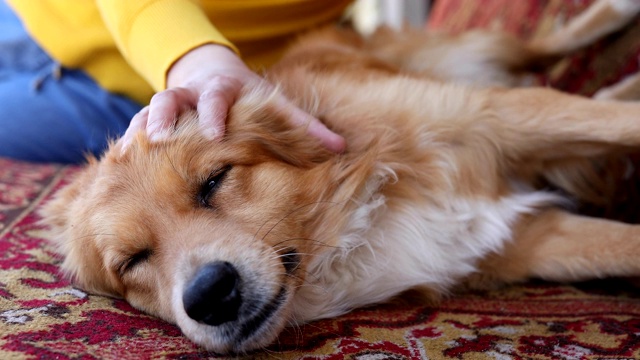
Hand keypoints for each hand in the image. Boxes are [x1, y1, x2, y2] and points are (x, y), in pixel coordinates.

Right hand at [121, 44, 345, 151]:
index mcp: (224, 90)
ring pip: (149, 109)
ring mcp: (171, 103)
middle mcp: (193, 94)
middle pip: (174, 99)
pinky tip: (118, 160)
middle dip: (168, 117)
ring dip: (142, 129)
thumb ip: (305, 126)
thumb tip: (341, 147)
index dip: (215, 112)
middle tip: (163, 139)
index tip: (213, 132)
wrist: (211, 72)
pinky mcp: (155, 116)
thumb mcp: (275, 106)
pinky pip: (137, 124)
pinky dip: (129, 140)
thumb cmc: (249, 98)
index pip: (218, 97)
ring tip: (130, 151)